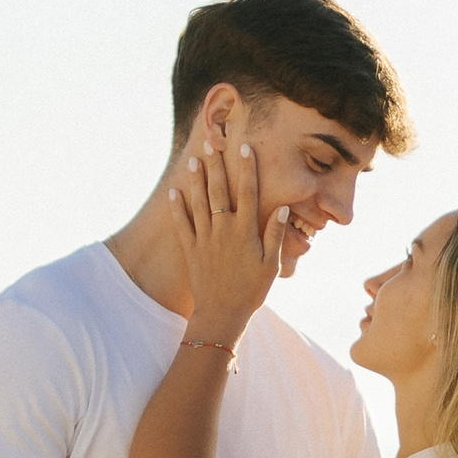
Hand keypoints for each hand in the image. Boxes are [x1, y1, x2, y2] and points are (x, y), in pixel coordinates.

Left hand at [169, 136, 292, 343]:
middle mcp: (224, 230)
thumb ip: (275, 235)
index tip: (245, 149)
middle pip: (220, 190)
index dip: (247, 169)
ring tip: (193, 161)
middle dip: (216, 165)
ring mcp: (205, 238)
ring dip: (196, 180)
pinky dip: (177, 208)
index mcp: (245, 231)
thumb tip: (284, 209)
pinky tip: (174, 192)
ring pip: (199, 202)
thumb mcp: (271, 265)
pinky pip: (182, 224)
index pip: (248, 193)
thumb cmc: (251, 291)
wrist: (222, 314)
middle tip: (213, 144)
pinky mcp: (191, 250)